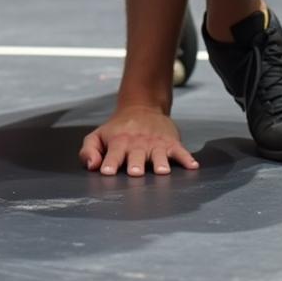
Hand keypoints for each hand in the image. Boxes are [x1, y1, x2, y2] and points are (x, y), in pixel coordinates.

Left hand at [79, 105, 198, 176]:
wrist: (142, 107)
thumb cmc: (118, 130)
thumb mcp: (98, 136)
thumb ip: (89, 150)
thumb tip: (91, 166)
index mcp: (118, 142)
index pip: (113, 153)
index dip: (110, 162)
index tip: (107, 172)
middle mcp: (137, 143)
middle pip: (136, 154)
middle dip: (136, 164)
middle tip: (135, 173)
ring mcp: (155, 143)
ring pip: (159, 153)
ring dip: (160, 162)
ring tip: (162, 171)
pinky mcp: (171, 142)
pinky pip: (180, 151)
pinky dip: (187, 158)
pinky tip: (193, 166)